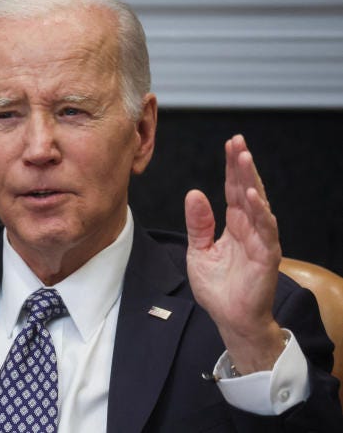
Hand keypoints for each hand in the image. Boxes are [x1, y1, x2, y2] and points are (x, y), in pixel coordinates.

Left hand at [185, 134, 283, 373]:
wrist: (229, 318)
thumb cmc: (217, 287)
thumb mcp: (198, 251)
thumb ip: (198, 224)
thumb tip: (194, 193)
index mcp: (233, 224)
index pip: (233, 189)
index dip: (231, 167)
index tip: (230, 144)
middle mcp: (249, 228)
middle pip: (246, 190)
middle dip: (242, 165)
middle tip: (238, 142)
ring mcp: (259, 240)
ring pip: (258, 204)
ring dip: (252, 181)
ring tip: (244, 158)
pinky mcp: (266, 256)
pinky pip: (265, 230)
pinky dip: (259, 212)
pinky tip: (252, 196)